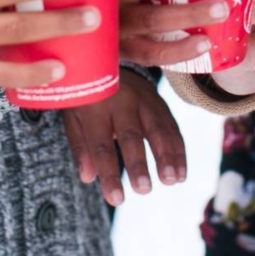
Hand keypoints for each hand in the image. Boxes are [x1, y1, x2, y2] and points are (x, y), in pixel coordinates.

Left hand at [62, 68, 186, 204]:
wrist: (104, 56)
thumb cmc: (85, 94)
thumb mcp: (72, 115)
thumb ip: (80, 146)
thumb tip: (88, 178)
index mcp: (95, 106)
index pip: (100, 144)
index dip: (109, 173)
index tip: (116, 199)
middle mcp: (121, 101)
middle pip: (131, 135)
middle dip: (139, 164)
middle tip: (144, 190)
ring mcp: (143, 99)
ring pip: (158, 128)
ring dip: (167, 156)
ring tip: (172, 181)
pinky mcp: (159, 101)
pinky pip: (171, 126)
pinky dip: (178, 150)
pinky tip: (181, 173)